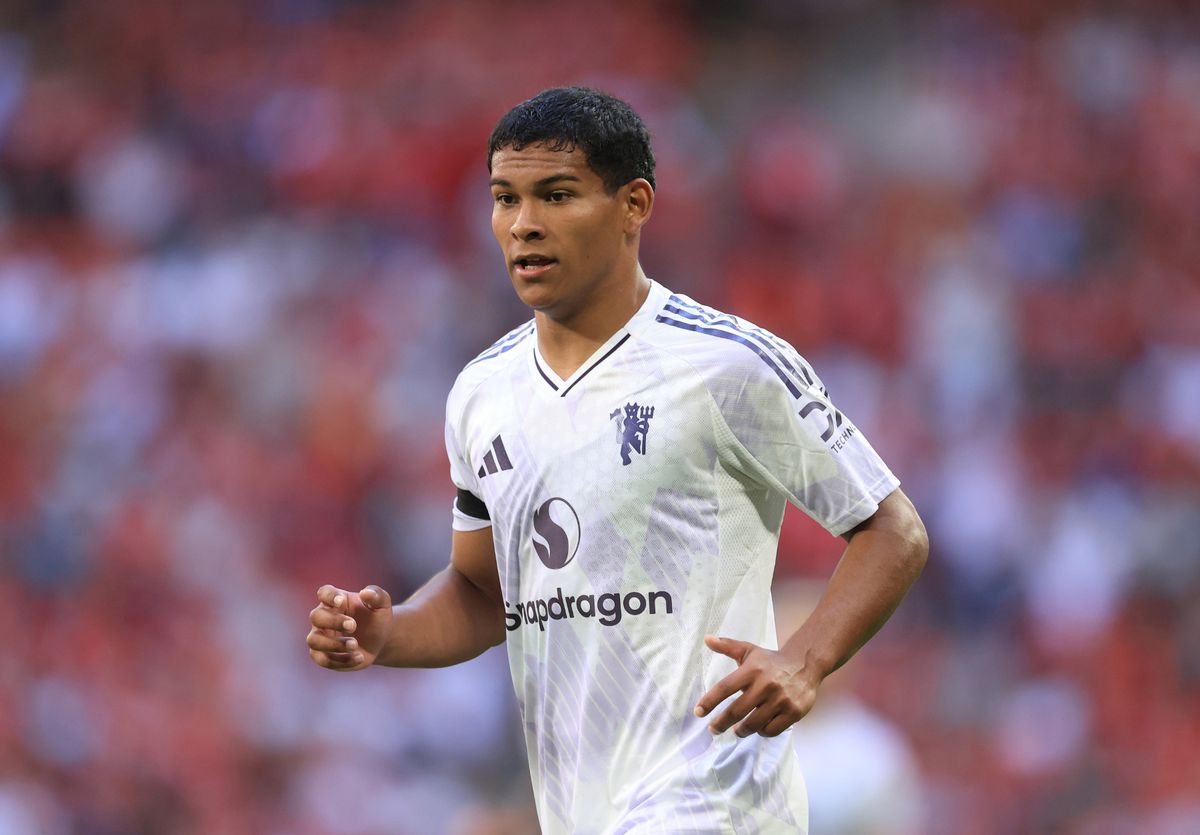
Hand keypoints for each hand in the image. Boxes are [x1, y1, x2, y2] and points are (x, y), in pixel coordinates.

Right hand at [306, 584, 393, 671]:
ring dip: (333, 644)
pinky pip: (323, 660)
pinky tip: (359, 657)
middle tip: (353, 626)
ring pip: (313, 640)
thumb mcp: (382, 605)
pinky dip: (341, 660)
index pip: (324, 592)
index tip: (341, 601)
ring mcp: (321, 637)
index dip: (329, 596)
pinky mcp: (323, 655)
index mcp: (336, 600)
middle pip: (316, 616)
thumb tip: (366, 593)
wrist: (379, 641)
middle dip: (333, 622)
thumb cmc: (376, 618)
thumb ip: (377, 596)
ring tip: (355, 645)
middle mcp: (324, 617)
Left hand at [694, 635, 820, 737]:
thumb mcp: (749, 650)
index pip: (725, 688)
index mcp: (752, 670)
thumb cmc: (771, 660)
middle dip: (721, 723)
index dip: (709, 701)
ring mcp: (780, 700)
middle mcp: (765, 685)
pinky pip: (771, 730)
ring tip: (736, 730)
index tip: (698, 712)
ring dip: (741, 730)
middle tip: (713, 729)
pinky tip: (758, 728)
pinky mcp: (793, 712)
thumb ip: (727, 646)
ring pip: (754, 724)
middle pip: (737, 711)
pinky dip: (761, 732)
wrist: (805, 664)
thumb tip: (707, 639)